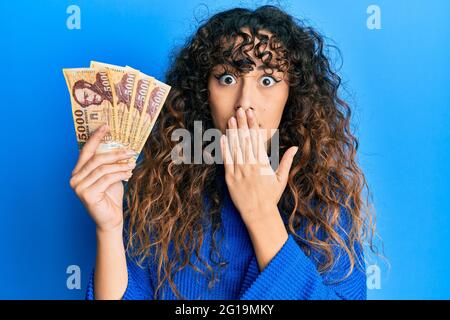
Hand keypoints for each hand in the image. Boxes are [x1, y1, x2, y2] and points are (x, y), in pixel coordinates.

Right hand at [69, 124, 136, 232]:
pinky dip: (120, 174)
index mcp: (78, 172)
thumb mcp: (110, 176)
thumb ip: (110, 163)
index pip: (86, 151)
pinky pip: (107, 178)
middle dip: (115, 153)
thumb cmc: (111, 197)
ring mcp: (79, 187)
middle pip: (96, 158)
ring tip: (132, 162)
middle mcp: (75, 178)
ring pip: (103, 168)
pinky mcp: (87, 195)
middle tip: (130, 150)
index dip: (96, 137)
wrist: (111, 220)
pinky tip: (129, 172)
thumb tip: (121, 145)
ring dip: (120, 164)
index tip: (107, 126)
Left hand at [219, 108, 298, 226]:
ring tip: (231, 119)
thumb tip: (295, 147)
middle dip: (242, 123)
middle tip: (239, 109)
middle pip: (245, 140)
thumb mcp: (281, 178)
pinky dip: (224, 149)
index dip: (253, 124)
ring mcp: (239, 171)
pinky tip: (222, 138)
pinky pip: (226, 161)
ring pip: (234, 147)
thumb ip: (286, 161)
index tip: (251, 113)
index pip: (257, 139)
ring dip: (232, 132)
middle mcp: (250, 165)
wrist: (259, 213)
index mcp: (263, 163)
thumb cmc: (271, 196)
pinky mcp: (230, 178)